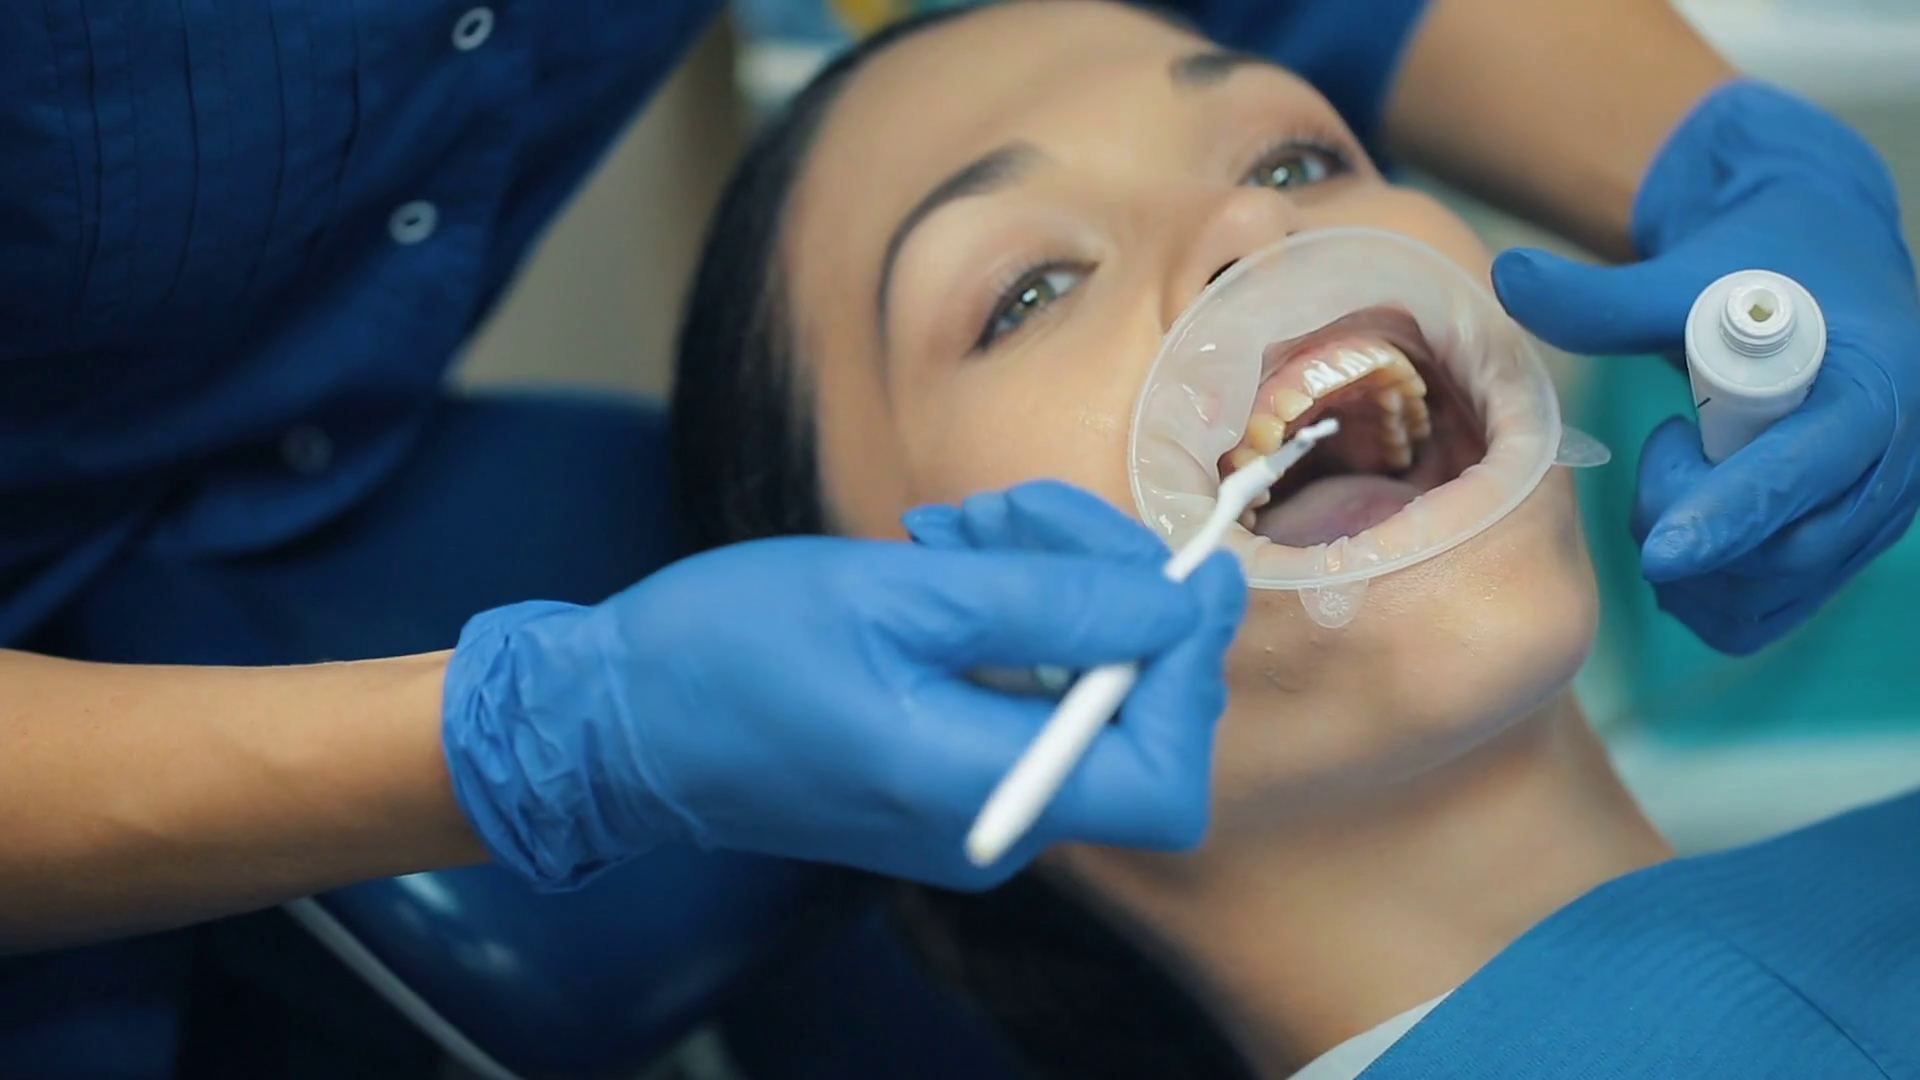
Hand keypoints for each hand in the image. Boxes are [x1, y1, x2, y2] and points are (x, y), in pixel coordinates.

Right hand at [441, 481, 1245, 889]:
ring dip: (1044, 583)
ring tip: (957, 527)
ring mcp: (969, 804)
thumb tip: (1176, 604)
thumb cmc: (728, 655)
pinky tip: (943, 558)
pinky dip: (1006, 613)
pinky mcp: (940, 772)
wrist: (611, 720)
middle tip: (1014, 513)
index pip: (1166, 772)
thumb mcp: (899, 597)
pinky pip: (1020, 692)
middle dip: (1103, 591)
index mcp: (984, 794)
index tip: (1173, 567)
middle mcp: (995, 822)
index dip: (1190, 668)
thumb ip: (1052, 604)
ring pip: (1076, 686)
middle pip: (1130, 713)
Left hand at [1493, 80, 1919, 654]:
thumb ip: (1604, 295)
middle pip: (1783, 550)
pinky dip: (1705, 594)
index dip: (1727, 516)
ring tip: (1670, 477)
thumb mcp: (1690, 275)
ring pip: (1768, 593)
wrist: (1824, 276)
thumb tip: (1506, 275)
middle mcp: (1892, 464)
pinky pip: (1766, 611)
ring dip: (1691, 565)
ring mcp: (1871, 516)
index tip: (1660, 550)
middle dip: (1690, 526)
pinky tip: (1676, 536)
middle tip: (1660, 447)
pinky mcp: (1844, 547)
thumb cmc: (1762, 268)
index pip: (1803, 474)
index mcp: (1873, 389)